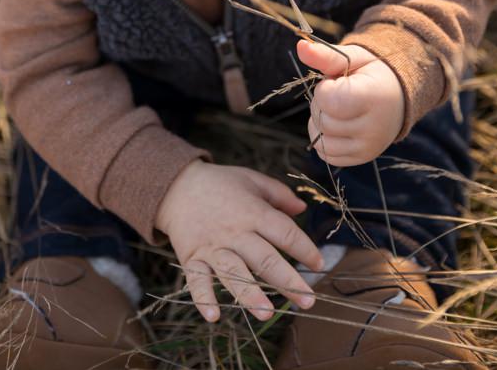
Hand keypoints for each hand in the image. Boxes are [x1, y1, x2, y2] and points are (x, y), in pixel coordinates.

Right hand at [155, 160, 323, 322]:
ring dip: (250, 295)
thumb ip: (280, 195)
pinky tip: (214, 316)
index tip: (320, 264)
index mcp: (253, 212)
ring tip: (267, 314)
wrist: (176, 186)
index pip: (285, 233)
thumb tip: (303, 210)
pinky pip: (196, 281)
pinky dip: (203, 299)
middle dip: (288, 282)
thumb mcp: (253, 180)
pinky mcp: (191, 258)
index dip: (305, 249)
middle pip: (264, 259)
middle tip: (307, 301)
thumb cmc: (221, 183)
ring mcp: (212, 247)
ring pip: (233, 274)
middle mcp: (235, 232)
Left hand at [297, 39, 404, 166]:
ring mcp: (369, 147)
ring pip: (320, 141)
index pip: (329, 100)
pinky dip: (324, 140)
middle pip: (322, 121)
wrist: (400, 96)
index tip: (338, 82)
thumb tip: (300, 45)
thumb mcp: (353, 58)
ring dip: (320, 123)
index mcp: (375, 97)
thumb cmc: (373, 73)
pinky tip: (339, 124)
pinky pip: (326, 155)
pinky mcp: (362, 158)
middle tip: (340, 94)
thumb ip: (326, 55)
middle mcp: (374, 128)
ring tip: (339, 110)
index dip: (325, 88)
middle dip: (321, 104)